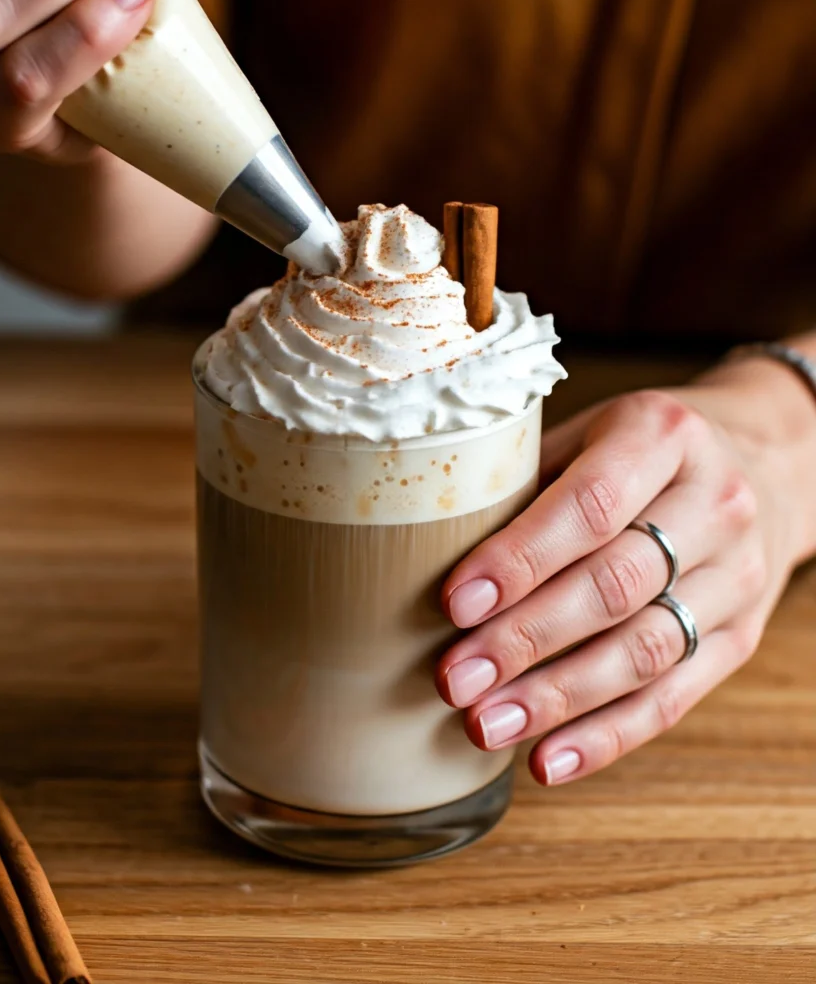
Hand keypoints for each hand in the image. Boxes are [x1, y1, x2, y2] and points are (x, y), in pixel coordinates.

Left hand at [435, 385, 808, 786]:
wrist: (765, 460)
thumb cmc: (639, 447)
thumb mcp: (585, 432)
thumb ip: (523, 481)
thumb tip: (426, 548)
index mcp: (663, 435)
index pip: (590, 505)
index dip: (520, 559)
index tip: (455, 604)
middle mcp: (714, 504)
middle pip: (615, 586)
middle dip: (525, 640)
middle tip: (454, 679)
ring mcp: (738, 575)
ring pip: (645, 651)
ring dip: (558, 699)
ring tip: (485, 726)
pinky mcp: (741, 636)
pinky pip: (674, 697)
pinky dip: (607, 736)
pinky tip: (547, 759)